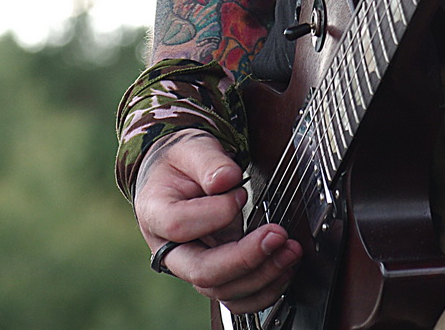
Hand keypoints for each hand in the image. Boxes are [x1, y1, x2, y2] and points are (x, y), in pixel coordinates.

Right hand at [134, 129, 300, 313]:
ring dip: (261, 277)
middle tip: (277, 236)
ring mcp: (192, 266)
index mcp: (156, 214)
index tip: (240, 192)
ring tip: (289, 252)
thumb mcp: (191, 147)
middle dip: (245, 259)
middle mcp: (170, 249)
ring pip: (222, 290)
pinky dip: (262, 290)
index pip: (179, 225)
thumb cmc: (182, 161)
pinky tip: (283, 269)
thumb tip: (227, 179)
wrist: (179, 174)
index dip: (214, 213)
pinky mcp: (215, 273)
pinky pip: (235, 296)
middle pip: (202, 272)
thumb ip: (208, 161)